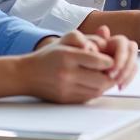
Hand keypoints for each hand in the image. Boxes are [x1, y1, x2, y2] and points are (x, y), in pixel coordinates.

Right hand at [16, 27, 137, 101]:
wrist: (26, 75)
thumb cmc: (48, 55)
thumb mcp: (66, 40)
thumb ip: (88, 39)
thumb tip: (106, 47)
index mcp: (68, 56)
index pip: (98, 61)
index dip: (110, 61)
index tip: (112, 59)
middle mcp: (67, 74)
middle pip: (101, 80)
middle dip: (111, 76)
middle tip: (113, 71)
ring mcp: (66, 89)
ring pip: (97, 91)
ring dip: (104, 85)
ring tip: (104, 77)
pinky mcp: (66, 100)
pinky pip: (88, 98)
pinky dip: (95, 91)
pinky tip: (93, 84)